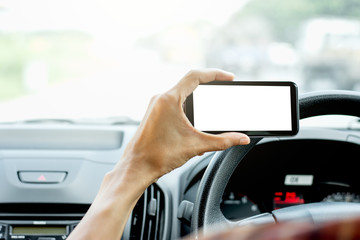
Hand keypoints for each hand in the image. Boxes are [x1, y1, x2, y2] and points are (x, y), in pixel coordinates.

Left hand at [67, 69, 249, 239]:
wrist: (136, 167)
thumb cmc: (157, 155)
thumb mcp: (196, 145)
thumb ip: (223, 141)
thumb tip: (241, 138)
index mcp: (169, 99)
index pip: (195, 76)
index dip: (215, 74)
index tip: (228, 77)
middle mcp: (160, 99)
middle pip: (188, 83)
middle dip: (207, 85)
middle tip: (222, 87)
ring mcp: (155, 106)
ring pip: (180, 94)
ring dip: (196, 98)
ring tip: (210, 104)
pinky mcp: (153, 114)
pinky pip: (173, 103)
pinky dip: (186, 107)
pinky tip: (193, 120)